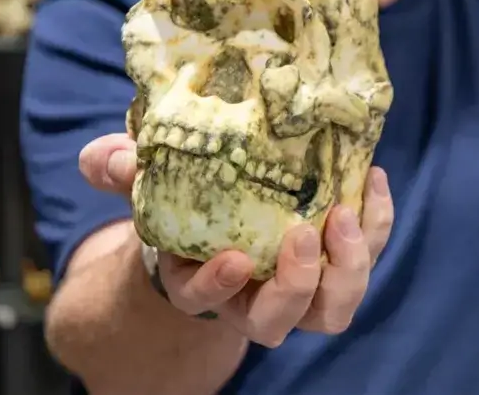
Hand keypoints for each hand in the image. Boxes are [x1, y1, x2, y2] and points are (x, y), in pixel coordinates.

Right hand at [78, 133, 393, 345]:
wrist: (224, 211)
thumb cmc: (184, 204)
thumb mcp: (148, 184)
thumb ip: (123, 172)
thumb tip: (102, 156)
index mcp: (198, 282)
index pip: (202, 299)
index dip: (217, 286)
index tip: (235, 258)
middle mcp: (250, 299)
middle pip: (279, 322)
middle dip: (297, 284)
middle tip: (305, 233)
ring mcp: (299, 289)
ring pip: (332, 310)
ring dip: (350, 267)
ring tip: (350, 212)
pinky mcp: (336, 264)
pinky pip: (364, 259)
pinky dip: (376, 226)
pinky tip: (372, 180)